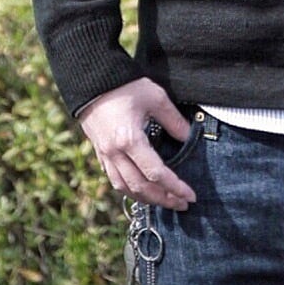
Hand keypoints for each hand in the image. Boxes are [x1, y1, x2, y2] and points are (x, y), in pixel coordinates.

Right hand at [78, 78, 197, 209]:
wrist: (92, 80)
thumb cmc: (126, 86)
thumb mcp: (156, 98)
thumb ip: (174, 121)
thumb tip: (189, 138)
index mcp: (130, 140)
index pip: (156, 173)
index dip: (175, 187)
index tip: (190, 196)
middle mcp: (115, 153)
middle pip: (141, 187)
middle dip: (163, 199)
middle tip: (182, 204)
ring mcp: (105, 155)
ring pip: (125, 188)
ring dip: (146, 198)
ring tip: (164, 201)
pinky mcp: (100, 152)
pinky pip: (114, 179)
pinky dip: (130, 189)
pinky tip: (141, 189)